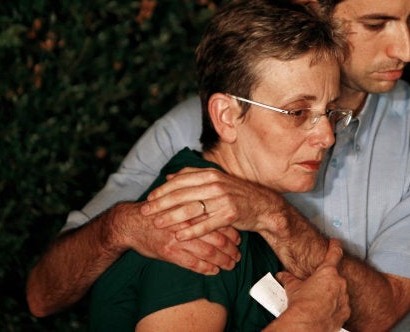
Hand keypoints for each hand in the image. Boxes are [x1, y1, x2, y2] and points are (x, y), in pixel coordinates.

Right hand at [116, 202, 240, 273]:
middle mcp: (188, 223)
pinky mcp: (169, 252)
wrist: (132, 223)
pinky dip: (206, 269)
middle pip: (218, 239)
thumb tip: (219, 212)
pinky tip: (214, 271)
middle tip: (238, 255)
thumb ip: (197, 207)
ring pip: (209, 253)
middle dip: (231, 249)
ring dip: (223, 261)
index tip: (239, 239)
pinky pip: (193, 264)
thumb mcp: (178, 203)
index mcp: (192, 210)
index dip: (232, 232)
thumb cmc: (158, 212)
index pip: (219, 222)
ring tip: (230, 265)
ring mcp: (178, 238)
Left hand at [140, 167, 282, 240]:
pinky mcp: (230, 214)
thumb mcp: (217, 180)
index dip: (163, 189)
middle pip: (182, 194)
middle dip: (161, 203)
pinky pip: (206, 224)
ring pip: (192, 208)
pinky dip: (191, 230)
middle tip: (145, 211)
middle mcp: (216, 184)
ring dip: (171, 217)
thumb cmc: (236, 195)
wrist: (264, 206)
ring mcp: (223, 199)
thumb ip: (193, 177)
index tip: (149, 198)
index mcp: (211, 174)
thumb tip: (169, 176)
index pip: (181, 180)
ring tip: (157, 224)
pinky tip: (179, 236)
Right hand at [270, 239, 349, 330]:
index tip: (335, 242)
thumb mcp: (293, 288)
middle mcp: (339, 283)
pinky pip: (341, 307)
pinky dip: (334, 308)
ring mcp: (344, 298)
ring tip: (317, 303)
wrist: (306, 325)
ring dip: (330, 295)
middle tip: (315, 289)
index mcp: (327, 272)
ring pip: (339, 293)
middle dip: (325, 282)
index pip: (334, 253)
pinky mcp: (345, 313)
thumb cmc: (301, 305)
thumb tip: (282, 276)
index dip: (334, 246)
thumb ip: (289, 279)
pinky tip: (323, 312)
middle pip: (334, 278)